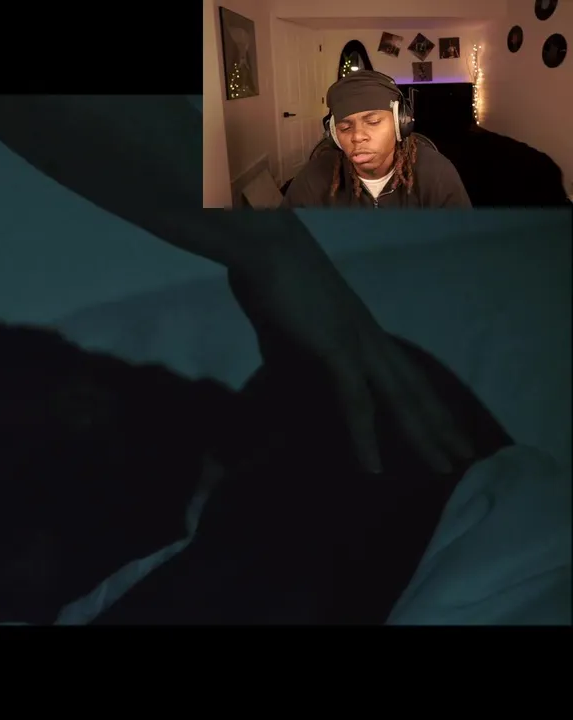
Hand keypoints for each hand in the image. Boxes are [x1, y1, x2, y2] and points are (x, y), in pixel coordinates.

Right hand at [227, 235, 473, 473]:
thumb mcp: (285, 324)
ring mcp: (358, 343)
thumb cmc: (271, 276)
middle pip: (415, 388)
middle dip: (441, 424)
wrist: (263, 248)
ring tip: (443, 468)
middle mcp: (369, 338)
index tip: (442, 427)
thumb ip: (294, 352)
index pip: (402, 371)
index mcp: (360, 330)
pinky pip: (356, 402)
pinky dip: (364, 437)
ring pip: (401, 398)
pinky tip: (372, 467)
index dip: (423, 400)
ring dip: (423, 435)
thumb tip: (286, 371)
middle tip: (464, 457)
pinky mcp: (337, 350)